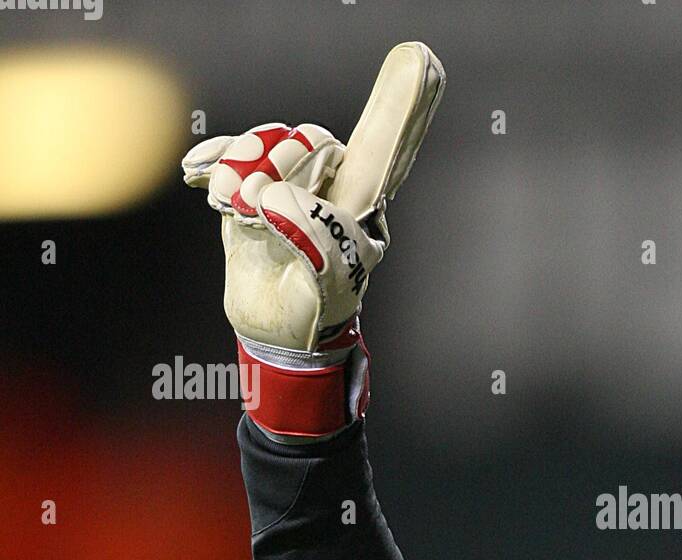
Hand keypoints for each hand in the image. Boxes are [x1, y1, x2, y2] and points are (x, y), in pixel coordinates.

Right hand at [182, 41, 444, 352]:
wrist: (276, 327)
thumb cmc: (315, 305)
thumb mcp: (329, 277)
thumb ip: (312, 232)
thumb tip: (272, 194)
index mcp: (362, 202)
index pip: (387, 147)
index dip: (403, 105)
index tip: (422, 55)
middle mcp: (329, 185)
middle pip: (313, 138)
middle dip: (286, 164)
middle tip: (263, 207)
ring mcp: (289, 183)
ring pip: (271, 140)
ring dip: (247, 167)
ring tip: (238, 208)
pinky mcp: (251, 187)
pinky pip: (234, 152)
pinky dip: (218, 161)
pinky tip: (203, 179)